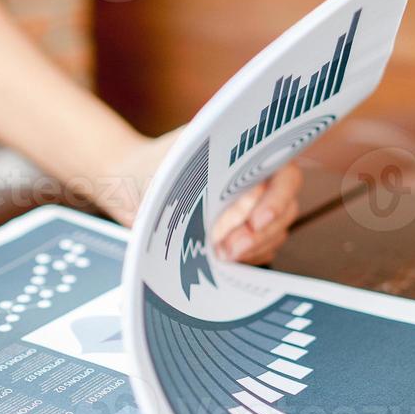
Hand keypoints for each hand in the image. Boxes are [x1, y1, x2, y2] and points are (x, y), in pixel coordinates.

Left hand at [99, 130, 302, 264]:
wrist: (129, 184)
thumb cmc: (149, 166)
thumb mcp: (171, 165)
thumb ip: (201, 173)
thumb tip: (233, 185)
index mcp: (246, 154)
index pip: (284, 174)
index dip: (277, 198)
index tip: (255, 221)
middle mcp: (255, 178)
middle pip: (285, 208)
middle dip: (260, 232)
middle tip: (229, 248)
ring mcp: (250, 207)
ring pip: (275, 231)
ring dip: (253, 247)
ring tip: (221, 255)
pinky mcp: (240, 231)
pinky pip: (260, 248)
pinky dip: (246, 257)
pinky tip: (222, 259)